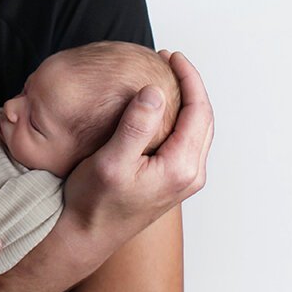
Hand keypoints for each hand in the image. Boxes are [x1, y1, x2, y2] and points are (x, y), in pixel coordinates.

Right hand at [62, 51, 212, 246]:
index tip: (172, 56)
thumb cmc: (93, 202)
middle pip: (204, 119)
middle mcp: (189, 175)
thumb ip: (135, 126)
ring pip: (197, 130)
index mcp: (181, 167)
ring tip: (165, 78)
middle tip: (168, 61)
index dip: (189, 78)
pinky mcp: (171, 181)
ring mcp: (183, 180)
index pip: (199, 111)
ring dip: (186, 101)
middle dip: (190, 85)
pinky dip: (178, 117)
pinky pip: (185, 141)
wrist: (87, 235)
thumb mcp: (111, 161)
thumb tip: (155, 92)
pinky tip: (158, 108)